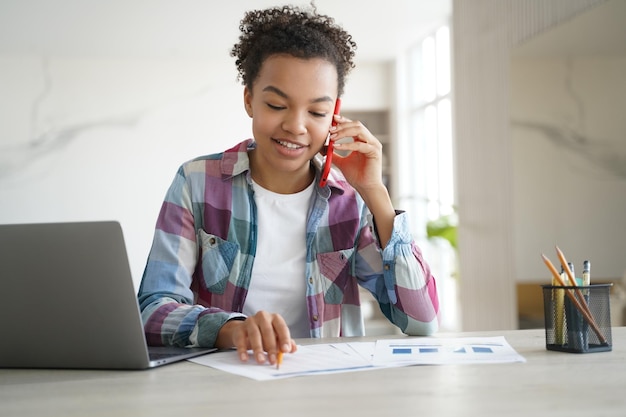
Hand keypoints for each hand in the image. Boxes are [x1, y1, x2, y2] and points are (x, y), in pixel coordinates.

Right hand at [218, 311, 296, 364]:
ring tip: (260, 360)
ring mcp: (250, 321)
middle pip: (268, 331)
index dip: (284, 339)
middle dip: (271, 347)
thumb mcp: (276, 338)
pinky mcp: (239, 328)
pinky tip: (245, 358)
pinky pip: (240, 339)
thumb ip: (285, 343)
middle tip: (273, 360)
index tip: (286, 350)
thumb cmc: (264, 334)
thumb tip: (293, 349)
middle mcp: (263, 317)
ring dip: (258, 349)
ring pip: (254, 334)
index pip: (282, 327)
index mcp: (275, 318)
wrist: (245, 330)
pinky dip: (242, 349)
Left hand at [329, 114, 395, 246]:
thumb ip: (333, 153)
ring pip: (359, 130)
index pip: (353, 125)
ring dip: (344, 132)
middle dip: (342, 125)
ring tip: (333, 137)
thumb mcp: (341, 162)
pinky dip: (347, 144)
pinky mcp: (374, 151)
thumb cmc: (357, 176)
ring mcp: (373, 145)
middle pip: (356, 125)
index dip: (343, 121)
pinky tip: (337, 147)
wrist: (365, 188)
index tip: (332, 120)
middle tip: (329, 129)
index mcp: (363, 140)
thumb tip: (321, 146)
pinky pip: (359, 144)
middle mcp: (369, 140)